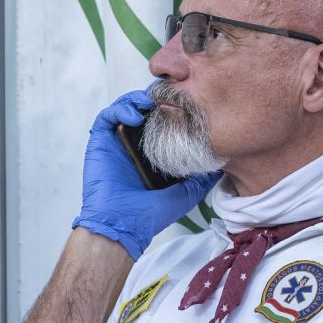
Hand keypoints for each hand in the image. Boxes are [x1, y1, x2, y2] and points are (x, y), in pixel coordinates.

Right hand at [72, 90, 220, 258]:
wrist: (123, 225)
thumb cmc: (150, 214)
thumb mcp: (185, 194)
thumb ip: (202, 178)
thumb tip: (222, 163)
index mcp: (153, 152)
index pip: (162, 121)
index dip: (172, 109)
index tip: (187, 105)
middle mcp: (135, 144)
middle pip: (144, 109)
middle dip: (156, 99)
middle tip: (168, 97)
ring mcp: (117, 142)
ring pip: (126, 107)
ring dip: (138, 99)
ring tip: (151, 102)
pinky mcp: (101, 142)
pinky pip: (107, 116)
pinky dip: (121, 109)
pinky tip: (135, 116)